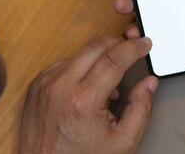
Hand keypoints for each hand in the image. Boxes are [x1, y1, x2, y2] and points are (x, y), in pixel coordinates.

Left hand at [19, 37, 157, 152]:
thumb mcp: (124, 141)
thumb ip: (141, 108)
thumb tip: (148, 83)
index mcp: (83, 101)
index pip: (114, 59)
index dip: (133, 47)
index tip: (144, 43)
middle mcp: (60, 88)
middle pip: (95, 46)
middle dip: (118, 43)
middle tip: (132, 48)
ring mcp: (45, 85)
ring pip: (79, 53)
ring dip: (98, 58)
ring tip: (109, 81)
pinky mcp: (36, 86)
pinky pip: (63, 64)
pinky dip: (80, 67)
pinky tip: (88, 85)